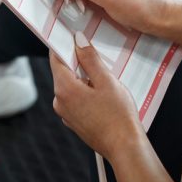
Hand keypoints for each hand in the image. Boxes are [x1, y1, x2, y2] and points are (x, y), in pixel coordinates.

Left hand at [50, 32, 143, 159]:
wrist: (124, 147)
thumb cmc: (118, 115)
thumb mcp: (106, 81)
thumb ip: (90, 59)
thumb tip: (78, 40)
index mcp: (64, 88)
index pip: (56, 58)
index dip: (64, 44)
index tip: (72, 34)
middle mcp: (59, 101)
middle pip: (64, 72)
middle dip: (79, 62)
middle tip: (99, 58)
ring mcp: (66, 113)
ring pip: (71, 86)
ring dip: (85, 79)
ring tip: (106, 81)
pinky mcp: (74, 121)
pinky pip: (76, 99)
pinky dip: (86, 92)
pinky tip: (104, 96)